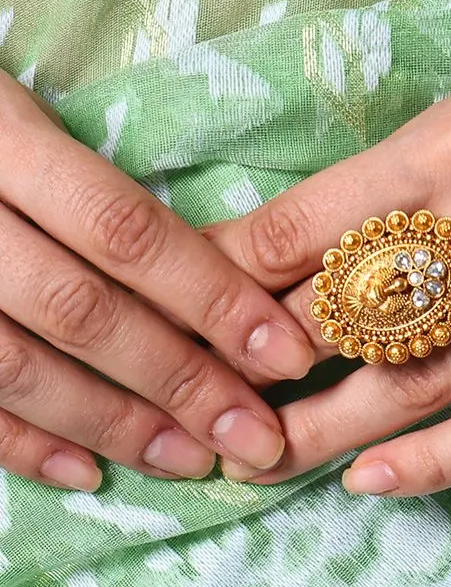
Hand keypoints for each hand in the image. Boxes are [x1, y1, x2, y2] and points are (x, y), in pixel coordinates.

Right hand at [0, 73, 314, 489]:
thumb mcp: (20, 111)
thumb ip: (100, 189)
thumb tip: (230, 280)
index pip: (124, 230)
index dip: (214, 299)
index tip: (288, 354)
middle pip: (80, 311)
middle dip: (182, 383)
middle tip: (257, 436)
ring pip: (17, 368)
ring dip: (116, 425)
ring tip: (193, 461)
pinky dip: (24, 445)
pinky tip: (89, 474)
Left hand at [208, 61, 450, 495]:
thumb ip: (405, 181)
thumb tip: (297, 250)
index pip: (310, 222)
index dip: (234, 283)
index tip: (191, 323)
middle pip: (347, 317)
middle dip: (265, 376)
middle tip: (211, 417)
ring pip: (414, 385)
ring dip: (327, 433)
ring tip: (267, 461)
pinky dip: (432, 464)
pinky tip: (374, 483)